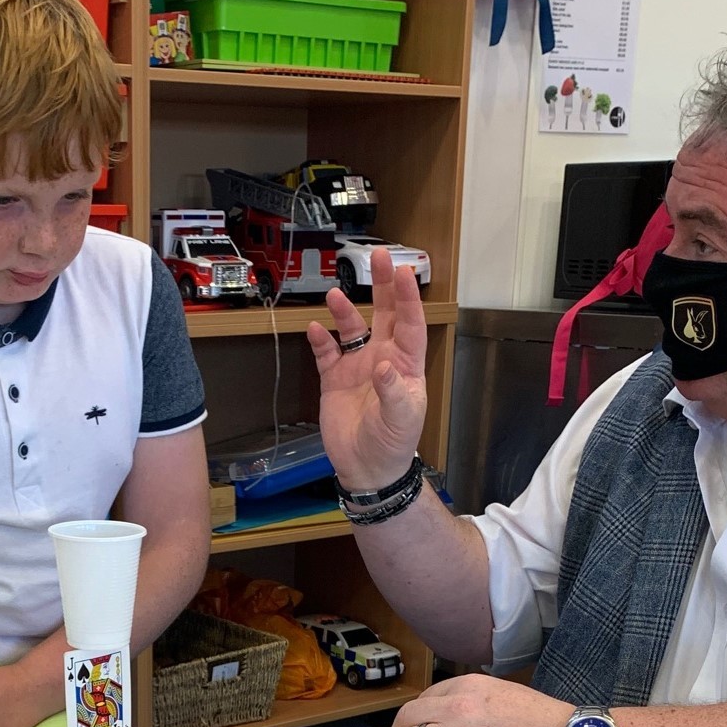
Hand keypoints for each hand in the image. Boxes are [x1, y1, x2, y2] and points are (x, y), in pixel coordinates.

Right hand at [307, 245, 428, 490]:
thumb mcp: (401, 420)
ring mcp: (357, 367)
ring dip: (345, 311)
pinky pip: (326, 353)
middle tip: (379, 257)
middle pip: (384, 314)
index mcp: (406, 365)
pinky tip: (316, 330)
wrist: (367, 469)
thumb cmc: (393, 444)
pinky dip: (321, 340)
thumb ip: (393, 391)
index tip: (403, 272)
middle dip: (382, 285)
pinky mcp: (334, 379)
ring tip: (334, 296)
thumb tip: (384, 365)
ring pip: (352, 328)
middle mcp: (383, 358)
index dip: (408, 298)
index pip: (410, 324)